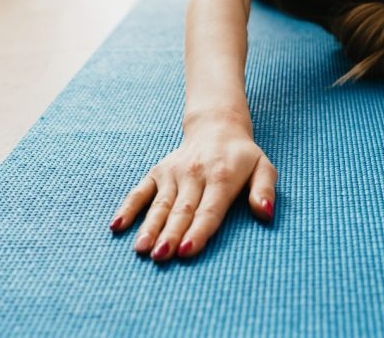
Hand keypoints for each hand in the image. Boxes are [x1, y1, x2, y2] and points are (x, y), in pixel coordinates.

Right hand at [108, 113, 277, 261]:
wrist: (217, 127)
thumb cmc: (243, 157)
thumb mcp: (264, 168)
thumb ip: (265, 190)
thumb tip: (266, 214)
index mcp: (222, 177)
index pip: (209, 210)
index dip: (198, 231)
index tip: (186, 251)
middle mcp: (195, 174)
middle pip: (182, 210)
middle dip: (171, 234)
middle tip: (160, 256)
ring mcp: (173, 173)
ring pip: (160, 205)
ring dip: (149, 227)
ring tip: (141, 249)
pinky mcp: (158, 172)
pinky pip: (140, 191)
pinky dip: (128, 207)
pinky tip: (117, 226)